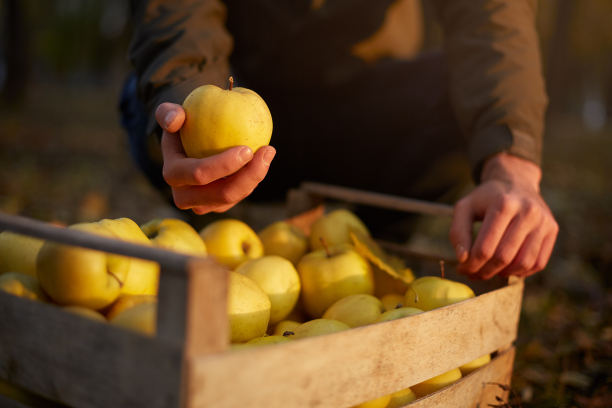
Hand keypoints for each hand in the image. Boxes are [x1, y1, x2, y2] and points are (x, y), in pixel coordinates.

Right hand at [155, 102, 275, 214]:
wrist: (188, 141)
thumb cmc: (183, 123)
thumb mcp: (172, 113)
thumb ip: (168, 112)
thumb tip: (176, 119)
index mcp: (173, 174)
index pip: (199, 174)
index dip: (224, 166)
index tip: (246, 149)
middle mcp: (184, 195)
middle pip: (222, 195)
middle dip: (248, 177)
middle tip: (265, 152)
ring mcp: (203, 204)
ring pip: (235, 198)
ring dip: (255, 178)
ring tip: (268, 152)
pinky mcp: (219, 204)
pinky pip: (240, 195)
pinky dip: (253, 179)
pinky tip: (265, 158)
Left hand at [449, 153, 558, 278]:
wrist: (516, 181)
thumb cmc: (486, 198)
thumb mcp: (465, 207)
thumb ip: (458, 232)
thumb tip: (463, 259)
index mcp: (503, 204)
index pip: (485, 248)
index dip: (471, 265)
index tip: (461, 269)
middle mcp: (527, 212)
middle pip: (503, 257)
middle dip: (484, 271)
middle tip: (473, 274)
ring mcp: (543, 221)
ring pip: (523, 263)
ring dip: (503, 274)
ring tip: (489, 270)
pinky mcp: (552, 229)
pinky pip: (538, 263)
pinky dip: (521, 271)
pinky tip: (506, 267)